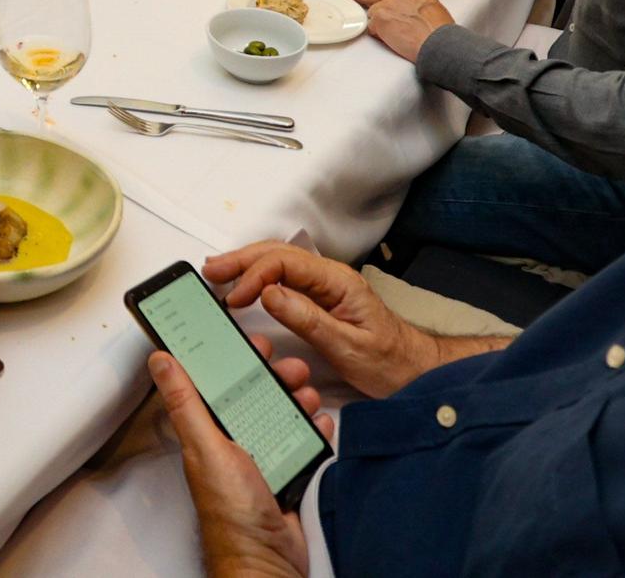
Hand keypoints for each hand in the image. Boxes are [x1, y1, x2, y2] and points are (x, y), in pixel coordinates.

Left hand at [151, 342, 323, 577]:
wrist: (268, 560)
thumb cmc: (232, 512)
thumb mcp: (206, 447)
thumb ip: (186, 403)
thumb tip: (160, 361)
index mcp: (207, 433)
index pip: (215, 384)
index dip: (231, 359)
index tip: (249, 340)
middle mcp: (232, 443)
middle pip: (252, 395)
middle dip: (272, 375)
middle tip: (288, 365)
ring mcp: (262, 458)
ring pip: (280, 414)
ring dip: (296, 398)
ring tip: (306, 392)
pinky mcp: (287, 473)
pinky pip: (302, 442)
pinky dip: (313, 429)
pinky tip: (320, 421)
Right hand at [205, 241, 442, 397]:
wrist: (414, 370)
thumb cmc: (388, 361)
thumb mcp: (347, 346)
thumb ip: (308, 319)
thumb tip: (269, 293)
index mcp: (338, 282)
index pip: (286, 263)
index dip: (255, 275)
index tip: (234, 298)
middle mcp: (330, 276)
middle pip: (278, 254)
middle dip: (242, 260)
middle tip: (210, 271)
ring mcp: (325, 285)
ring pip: (279, 262)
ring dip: (247, 264)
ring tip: (218, 271)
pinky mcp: (320, 298)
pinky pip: (284, 277)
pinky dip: (258, 277)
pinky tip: (244, 283)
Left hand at [348, 0, 454, 63]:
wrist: (438, 42)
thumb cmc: (440, 33)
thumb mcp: (432, 9)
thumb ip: (415, 7)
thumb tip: (408, 14)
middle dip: (372, 6)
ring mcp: (388, 4)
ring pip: (374, 15)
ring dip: (380, 26)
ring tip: (398, 37)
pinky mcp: (380, 17)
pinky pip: (372, 28)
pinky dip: (379, 36)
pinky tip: (393, 40)